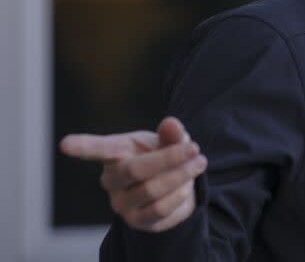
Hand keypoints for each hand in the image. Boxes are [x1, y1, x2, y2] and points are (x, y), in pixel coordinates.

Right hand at [60, 117, 207, 231]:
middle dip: (171, 158)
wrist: (177, 186)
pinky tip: (188, 186)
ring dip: (181, 176)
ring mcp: (121, 203)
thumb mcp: (171, 140)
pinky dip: (180, 195)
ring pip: (152, 190)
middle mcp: (112, 180)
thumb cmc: (164, 156)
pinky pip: (160, 209)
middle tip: (196, 148)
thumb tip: (172, 123)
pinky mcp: (137, 221)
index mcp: (116, 153)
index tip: (65, 144)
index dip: (82, 146)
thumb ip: (172, 133)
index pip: (98, 149)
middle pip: (137, 170)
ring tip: (199, 163)